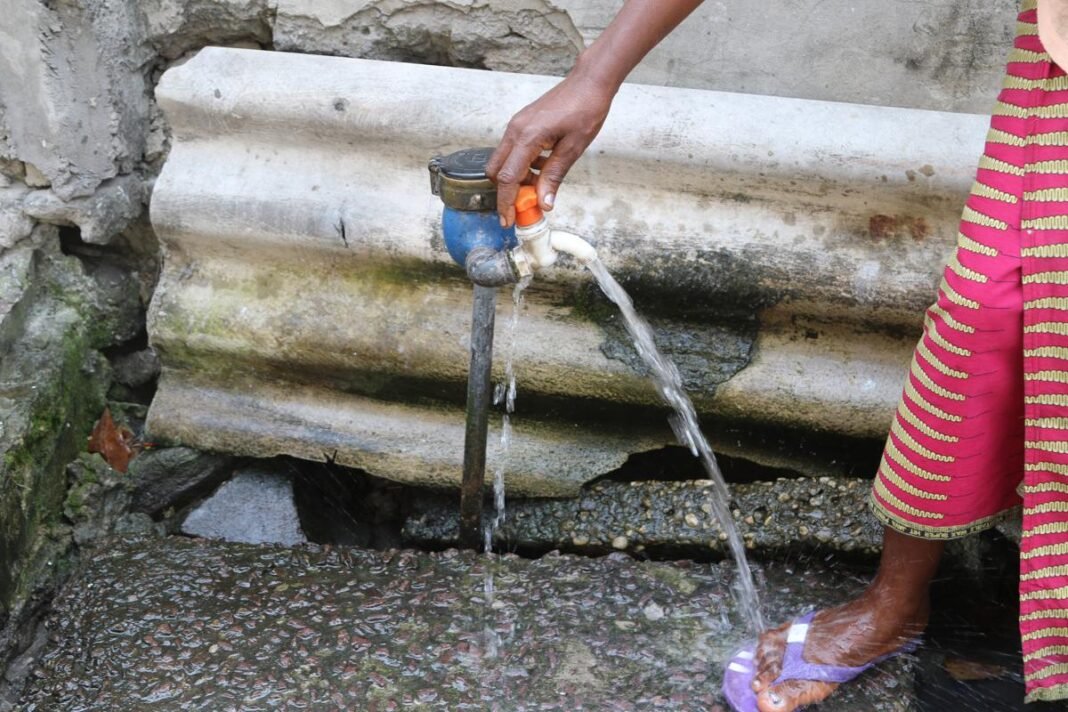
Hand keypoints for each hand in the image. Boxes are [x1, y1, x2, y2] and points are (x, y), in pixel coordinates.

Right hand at [487, 73, 613, 226]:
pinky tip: (544, 167)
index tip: (508, 220)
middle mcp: (515, 130)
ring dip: (517, 179)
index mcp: (527, 136)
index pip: (508, 177)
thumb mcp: (573, 148)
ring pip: (503, 162)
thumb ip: (554, 176)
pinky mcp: (521, 125)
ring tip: (542, 184)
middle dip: (507, 192)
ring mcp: (516, 126)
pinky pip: (513, 151)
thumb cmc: (585, 109)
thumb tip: (544, 203)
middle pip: (496, 171)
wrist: (588, 82)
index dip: (506, 202)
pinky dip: (523, 166)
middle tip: (526, 205)